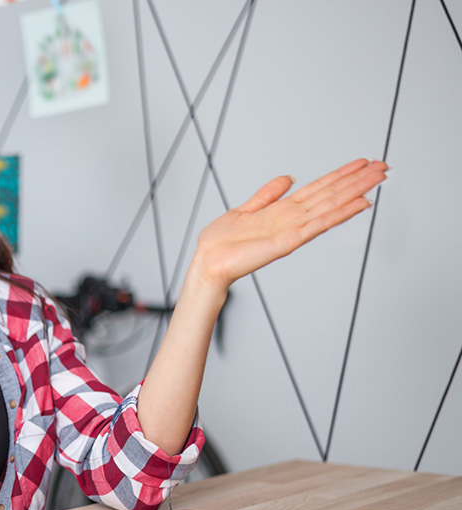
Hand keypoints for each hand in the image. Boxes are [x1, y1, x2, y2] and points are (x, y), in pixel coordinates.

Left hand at [190, 158, 388, 294]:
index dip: (341, 175)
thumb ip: (267, 194)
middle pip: (332, 194)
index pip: (319, 188)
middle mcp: (292, 219)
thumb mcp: (245, 209)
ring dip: (356, 191)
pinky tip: (359, 204)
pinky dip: (339, 214)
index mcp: (283, 210)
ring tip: (378, 178)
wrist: (208, 262)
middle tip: (384, 166)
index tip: (362, 163)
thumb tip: (288, 178)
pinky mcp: (288, 242)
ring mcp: (293, 230)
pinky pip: (318, 225)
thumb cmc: (222, 243)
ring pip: (331, 206)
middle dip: (358, 180)